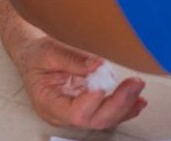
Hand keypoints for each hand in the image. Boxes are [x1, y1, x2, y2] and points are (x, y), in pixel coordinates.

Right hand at [16, 36, 146, 129]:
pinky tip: (138, 100)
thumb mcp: (49, 51)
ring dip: (125, 105)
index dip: (93, 101)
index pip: (75, 113)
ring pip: (104, 119)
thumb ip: (73, 59)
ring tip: (138, 87)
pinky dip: (125, 107)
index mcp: (49, 103)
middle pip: (94, 119)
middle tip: (134, 84)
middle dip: (118, 104)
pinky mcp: (86, 104)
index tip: (104, 83)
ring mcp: (76, 110)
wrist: (32, 54)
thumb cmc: (36, 54)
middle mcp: (63, 113)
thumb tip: (98, 66)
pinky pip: (107, 112)